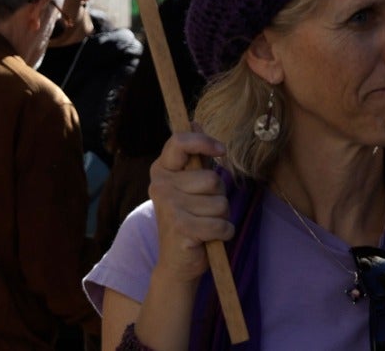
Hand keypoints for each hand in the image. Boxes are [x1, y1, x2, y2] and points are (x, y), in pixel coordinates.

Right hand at [146, 130, 231, 285]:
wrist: (176, 263)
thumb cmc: (188, 219)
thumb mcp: (189, 185)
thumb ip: (194, 157)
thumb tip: (195, 121)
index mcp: (161, 170)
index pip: (179, 142)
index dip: (203, 141)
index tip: (221, 150)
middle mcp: (160, 185)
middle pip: (213, 179)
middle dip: (219, 197)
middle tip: (204, 211)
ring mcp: (169, 207)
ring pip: (220, 203)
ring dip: (222, 217)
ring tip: (205, 225)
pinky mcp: (181, 228)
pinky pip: (221, 224)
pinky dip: (224, 233)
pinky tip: (210, 238)